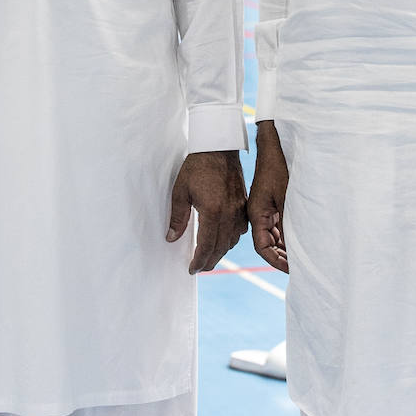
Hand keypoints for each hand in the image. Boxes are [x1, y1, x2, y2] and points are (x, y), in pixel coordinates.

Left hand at [166, 150, 247, 273]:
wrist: (218, 147)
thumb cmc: (197, 166)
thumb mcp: (181, 191)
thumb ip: (177, 217)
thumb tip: (171, 238)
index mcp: (212, 211)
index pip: (206, 245)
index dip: (199, 260)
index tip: (192, 269)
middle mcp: (229, 213)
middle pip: (221, 247)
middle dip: (210, 261)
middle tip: (200, 268)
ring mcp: (239, 209)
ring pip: (232, 240)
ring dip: (221, 251)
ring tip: (210, 257)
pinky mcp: (243, 203)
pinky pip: (241, 229)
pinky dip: (232, 238)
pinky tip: (225, 239)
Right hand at [247, 120, 288, 272]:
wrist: (274, 144)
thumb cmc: (279, 167)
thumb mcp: (286, 197)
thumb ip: (288, 224)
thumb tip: (292, 248)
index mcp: (256, 214)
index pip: (262, 247)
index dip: (276, 261)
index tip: (291, 270)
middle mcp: (258, 214)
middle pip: (268, 244)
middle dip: (282, 257)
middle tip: (300, 267)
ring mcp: (265, 208)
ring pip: (274, 236)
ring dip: (286, 247)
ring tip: (302, 257)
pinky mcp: (272, 203)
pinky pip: (278, 225)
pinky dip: (287, 235)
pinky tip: (300, 239)